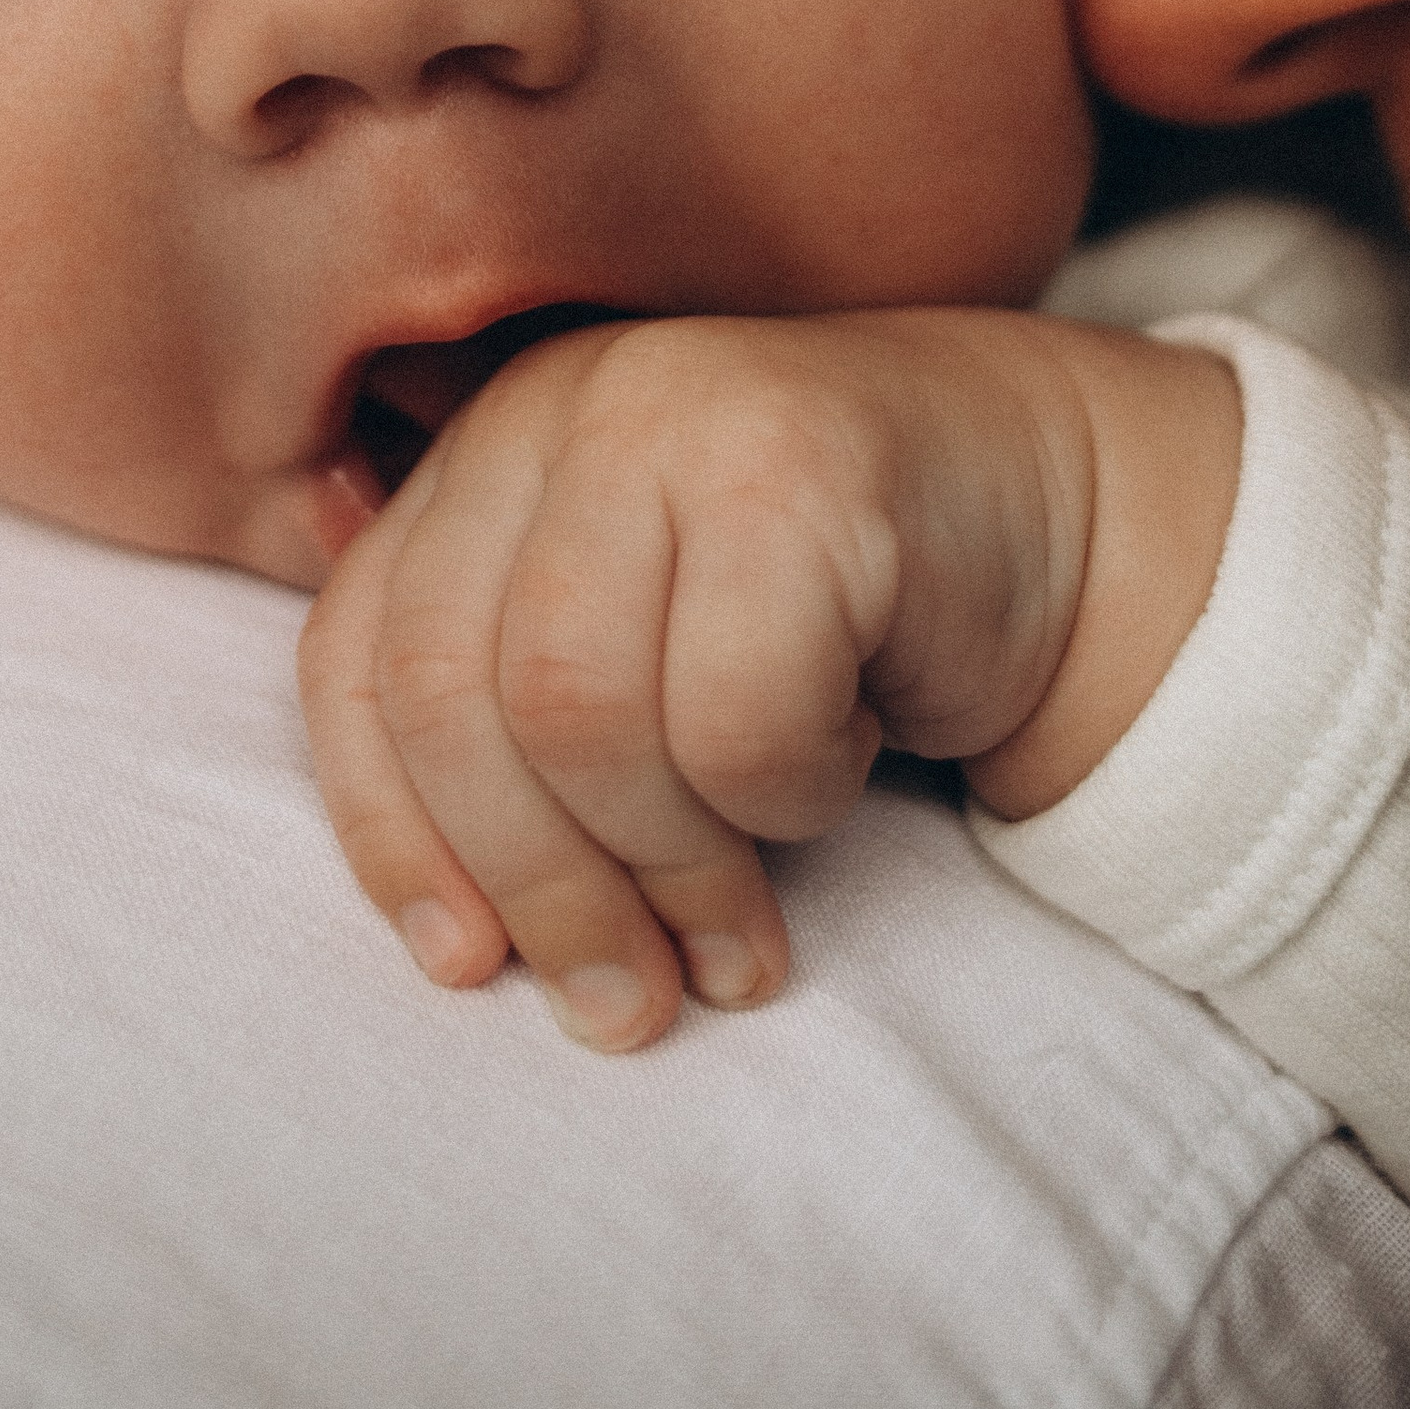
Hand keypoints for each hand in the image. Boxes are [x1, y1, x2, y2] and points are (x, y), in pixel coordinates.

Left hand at [300, 306, 1234, 1050]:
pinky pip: (734, 713)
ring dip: (669, 866)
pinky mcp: (795, 460)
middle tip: (627, 1003)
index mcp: (487, 447)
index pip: (357, 654)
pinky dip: (786, 792)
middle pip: (455, 697)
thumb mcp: (638, 646)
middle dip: (538, 889)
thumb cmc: (821, 607)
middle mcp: (557, 405)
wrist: (1052, 496)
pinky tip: (843, 760)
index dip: (390, 833)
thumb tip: (444, 938)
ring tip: (743, 921)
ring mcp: (671, 410)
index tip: (464, 968)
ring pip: (576, 716)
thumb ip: (515, 723)